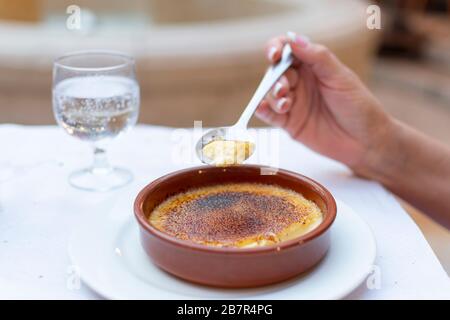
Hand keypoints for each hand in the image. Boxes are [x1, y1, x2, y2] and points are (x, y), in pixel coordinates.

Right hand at [255, 33, 392, 175]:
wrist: (365, 141)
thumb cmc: (358, 105)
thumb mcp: (340, 77)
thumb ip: (317, 57)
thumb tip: (294, 40)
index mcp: (312, 66)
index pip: (288, 50)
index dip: (277, 48)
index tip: (274, 54)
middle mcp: (300, 82)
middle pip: (275, 72)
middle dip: (275, 78)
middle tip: (284, 88)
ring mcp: (293, 103)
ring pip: (271, 93)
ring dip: (272, 96)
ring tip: (285, 104)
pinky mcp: (289, 123)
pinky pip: (270, 114)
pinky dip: (263, 110)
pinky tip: (263, 108)